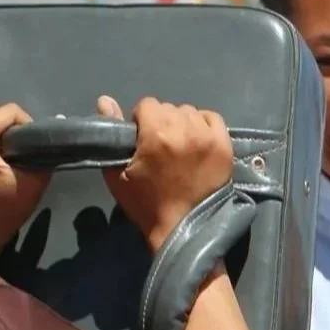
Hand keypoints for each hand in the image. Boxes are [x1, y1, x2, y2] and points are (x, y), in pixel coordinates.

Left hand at [0, 103, 46, 259]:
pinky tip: (0, 157)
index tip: (34, 147)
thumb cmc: (5, 208)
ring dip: (2, 133)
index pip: (10, 112)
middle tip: (25, 152)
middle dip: (14, 129)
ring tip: (14, 155)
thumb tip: (58, 125)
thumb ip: (45, 151)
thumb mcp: (33, 181)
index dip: (29, 125)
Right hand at [97, 95, 233, 251]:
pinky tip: (197, 142)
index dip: (141, 121)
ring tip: (181, 147)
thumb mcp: (117, 173)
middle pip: (169, 108)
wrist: (183, 229)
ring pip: (191, 112)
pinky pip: (213, 119)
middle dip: (162, 122)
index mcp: (156, 134)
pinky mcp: (225, 146)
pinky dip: (204, 125)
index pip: (147, 104)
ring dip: (183, 124)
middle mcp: (185, 129)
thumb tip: (105, 100)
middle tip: (162, 147)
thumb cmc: (146, 203)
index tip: (143, 140)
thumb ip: (111, 136)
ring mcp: (208, 137)